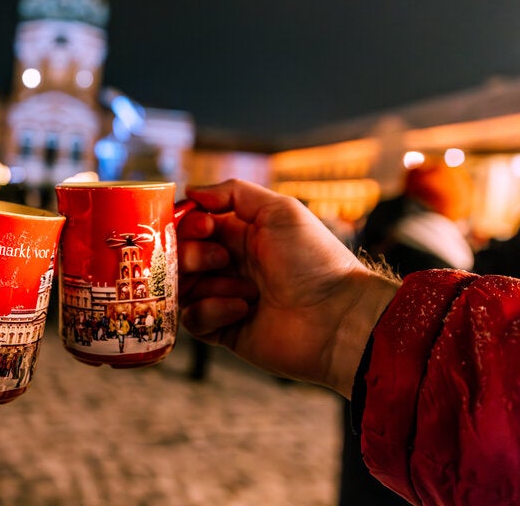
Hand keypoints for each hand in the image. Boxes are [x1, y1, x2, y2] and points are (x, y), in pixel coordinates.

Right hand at [177, 179, 398, 397]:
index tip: (203, 226)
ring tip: (245, 290)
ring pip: (183, 286)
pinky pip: (194, 318)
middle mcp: (229, 264)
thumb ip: (233, 193)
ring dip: (208, 283)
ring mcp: (224, 297)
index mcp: (240, 234)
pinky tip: (243, 309)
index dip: (188, 223)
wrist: (338, 317)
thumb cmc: (315, 260)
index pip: (192, 224)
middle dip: (192, 254)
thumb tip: (191, 190)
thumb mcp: (280, 210)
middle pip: (181, 255)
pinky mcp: (224, 329)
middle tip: (222, 259)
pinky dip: (212, 311)